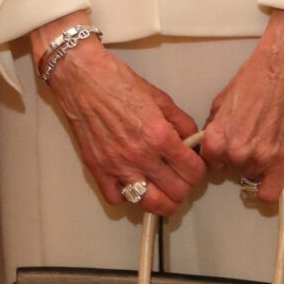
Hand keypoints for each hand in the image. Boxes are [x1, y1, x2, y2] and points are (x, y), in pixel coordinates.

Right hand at [37, 32, 203, 217]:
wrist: (84, 80)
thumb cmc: (118, 84)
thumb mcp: (160, 98)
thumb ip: (181, 122)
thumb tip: (191, 140)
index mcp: (160, 136)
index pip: (193, 172)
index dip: (199, 171)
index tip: (195, 168)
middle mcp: (141, 156)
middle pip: (176, 192)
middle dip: (185, 187)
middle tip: (181, 178)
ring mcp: (118, 166)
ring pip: (150, 203)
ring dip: (162, 201)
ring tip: (163, 191)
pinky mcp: (98, 169)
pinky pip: (117, 199)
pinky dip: (127, 196)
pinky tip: (132, 184)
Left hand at [199, 12, 283, 203]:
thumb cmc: (255, 80)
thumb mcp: (220, 103)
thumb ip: (214, 129)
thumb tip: (210, 144)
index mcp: (216, 141)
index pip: (209, 165)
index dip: (217, 157)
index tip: (224, 153)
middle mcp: (236, 154)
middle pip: (230, 172)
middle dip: (236, 160)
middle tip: (249, 140)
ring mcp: (261, 160)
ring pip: (250, 177)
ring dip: (255, 166)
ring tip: (265, 141)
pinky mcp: (283, 162)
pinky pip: (269, 193)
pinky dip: (268, 187)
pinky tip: (270, 174)